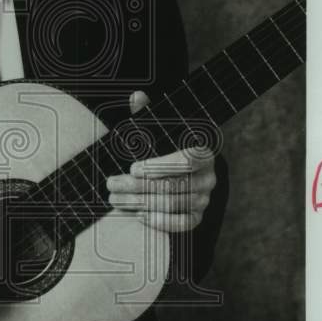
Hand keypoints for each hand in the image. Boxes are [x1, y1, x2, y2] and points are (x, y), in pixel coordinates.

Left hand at [107, 91, 216, 231]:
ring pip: (171, 204)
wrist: (179, 173)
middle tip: (112, 184)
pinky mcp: (197, 216)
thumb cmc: (164, 149)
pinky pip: (182, 224)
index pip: (187, 160)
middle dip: (137, 186)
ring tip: (116, 199)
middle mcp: (209, 176)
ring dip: (139, 203)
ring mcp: (204, 198)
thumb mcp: (156, 131)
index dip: (159, 166)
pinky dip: (160, 221)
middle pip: (172, 185)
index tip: (132, 168)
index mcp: (203, 151)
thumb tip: (136, 96)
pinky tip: (138, 215)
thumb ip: (147, 115)